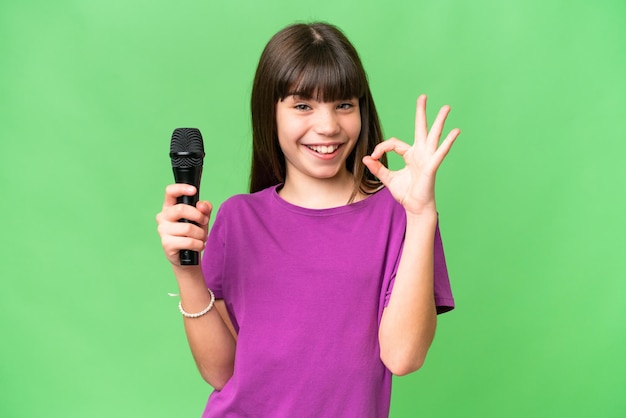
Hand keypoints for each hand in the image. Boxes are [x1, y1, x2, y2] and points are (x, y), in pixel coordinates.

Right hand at [156, 184, 211, 266]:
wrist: (188, 257)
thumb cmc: (193, 233)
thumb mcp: (201, 218)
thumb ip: (204, 208)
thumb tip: (202, 205)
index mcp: (170, 207)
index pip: (170, 192)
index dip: (181, 188)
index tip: (194, 190)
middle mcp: (163, 217)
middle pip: (181, 209)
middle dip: (198, 216)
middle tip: (205, 221)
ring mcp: (163, 231)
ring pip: (187, 228)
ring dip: (201, 234)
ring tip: (202, 237)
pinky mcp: (166, 244)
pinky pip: (188, 241)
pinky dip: (198, 244)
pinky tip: (199, 245)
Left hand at [362, 95, 459, 214]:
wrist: (415, 207)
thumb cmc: (406, 194)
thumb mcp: (388, 179)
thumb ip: (378, 168)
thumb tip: (366, 158)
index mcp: (410, 155)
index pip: (394, 143)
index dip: (381, 148)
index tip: (372, 157)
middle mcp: (420, 153)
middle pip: (421, 129)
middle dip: (421, 113)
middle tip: (422, 96)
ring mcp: (428, 158)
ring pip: (433, 136)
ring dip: (439, 121)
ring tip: (446, 107)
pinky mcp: (432, 166)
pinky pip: (440, 152)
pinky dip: (448, 142)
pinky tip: (455, 131)